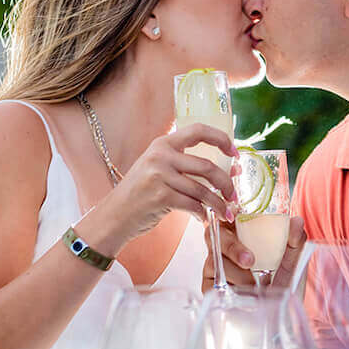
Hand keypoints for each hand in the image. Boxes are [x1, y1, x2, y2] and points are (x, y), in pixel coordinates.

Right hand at [103, 123, 236, 243]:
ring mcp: (159, 176)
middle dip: (226, 183)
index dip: (221, 139)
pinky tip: (204, 218)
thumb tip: (226, 170)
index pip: (198, 130)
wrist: (114, 216)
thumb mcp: (157, 169)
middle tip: (234, 195)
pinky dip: (203, 214)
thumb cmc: (140, 195)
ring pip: (203, 190)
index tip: (234, 153)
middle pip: (207, 166)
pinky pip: (193, 205)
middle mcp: (160, 156)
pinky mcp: (160, 197)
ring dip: (219, 204)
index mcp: (162, 144)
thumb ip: (184, 165)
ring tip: (226, 213)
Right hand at [203, 214, 306, 289]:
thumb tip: (296, 221)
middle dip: (232, 248)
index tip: (233, 217)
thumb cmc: (285, 282)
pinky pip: (212, 283)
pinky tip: (246, 295)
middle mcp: (224, 246)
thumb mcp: (294, 261)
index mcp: (241, 232)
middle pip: (213, 235)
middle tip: (250, 261)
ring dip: (238, 275)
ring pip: (216, 262)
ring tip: (259, 287)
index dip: (224, 213)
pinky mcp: (209, 286)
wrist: (283, 314)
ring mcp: (214, 266)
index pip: (225, 215)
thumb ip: (296, 240)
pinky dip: (231, 289)